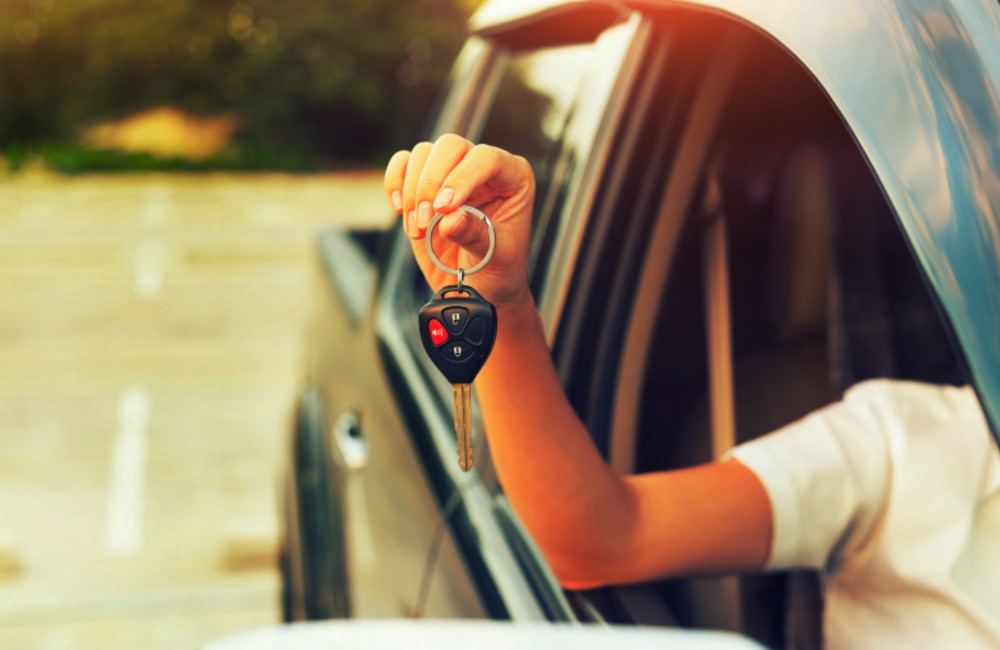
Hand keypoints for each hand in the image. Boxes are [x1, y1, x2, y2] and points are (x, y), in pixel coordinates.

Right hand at [384, 134, 535, 306]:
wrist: (477, 288)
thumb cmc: (498, 270)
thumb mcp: (496, 258)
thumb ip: (475, 235)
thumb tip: (450, 219)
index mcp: (513, 178)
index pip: (486, 158)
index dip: (462, 177)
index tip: (444, 209)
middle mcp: (482, 167)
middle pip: (450, 146)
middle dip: (431, 183)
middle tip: (426, 221)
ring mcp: (452, 172)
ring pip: (423, 153)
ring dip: (413, 191)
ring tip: (418, 229)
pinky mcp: (425, 183)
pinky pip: (402, 163)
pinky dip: (395, 182)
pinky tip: (399, 210)